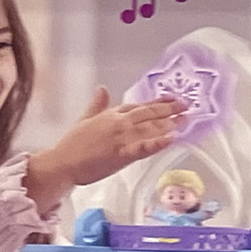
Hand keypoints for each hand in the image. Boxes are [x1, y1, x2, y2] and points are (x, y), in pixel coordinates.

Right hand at [27, 87, 185, 198]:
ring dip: (169, 123)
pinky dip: (158, 142)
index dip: (157, 102)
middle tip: (187, 106)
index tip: (172, 99)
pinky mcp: (122, 154)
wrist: (63, 163)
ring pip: (150, 128)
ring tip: (185, 120)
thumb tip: (102, 88)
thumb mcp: (84, 119)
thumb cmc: (71, 145)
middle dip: (169, 109)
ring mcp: (121, 138)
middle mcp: (118, 123)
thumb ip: (97, 104)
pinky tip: (171, 139)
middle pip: (148, 114)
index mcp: (110, 115)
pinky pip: (144, 147)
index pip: (138, 106)